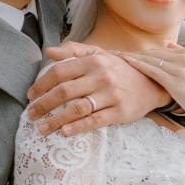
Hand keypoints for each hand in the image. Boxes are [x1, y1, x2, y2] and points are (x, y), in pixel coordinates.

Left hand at [26, 42, 171, 136]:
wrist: (153, 83)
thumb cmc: (120, 69)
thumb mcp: (100, 54)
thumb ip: (74, 51)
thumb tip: (48, 52)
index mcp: (94, 61)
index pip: (60, 72)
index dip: (41, 84)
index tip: (31, 95)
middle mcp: (102, 77)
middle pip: (64, 91)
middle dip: (43, 104)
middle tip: (31, 114)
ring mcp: (111, 95)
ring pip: (77, 109)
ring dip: (56, 120)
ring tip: (42, 128)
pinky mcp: (120, 112)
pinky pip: (95, 121)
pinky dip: (78, 127)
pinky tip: (64, 132)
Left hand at [119, 44, 184, 125]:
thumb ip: (182, 55)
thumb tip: (167, 44)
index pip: (158, 51)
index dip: (140, 53)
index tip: (124, 53)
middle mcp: (183, 57)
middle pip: (151, 53)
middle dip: (131, 53)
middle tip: (113, 53)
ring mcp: (179, 68)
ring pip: (149, 59)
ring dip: (130, 58)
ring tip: (114, 57)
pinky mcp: (175, 81)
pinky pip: (152, 70)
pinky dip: (137, 65)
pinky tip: (125, 64)